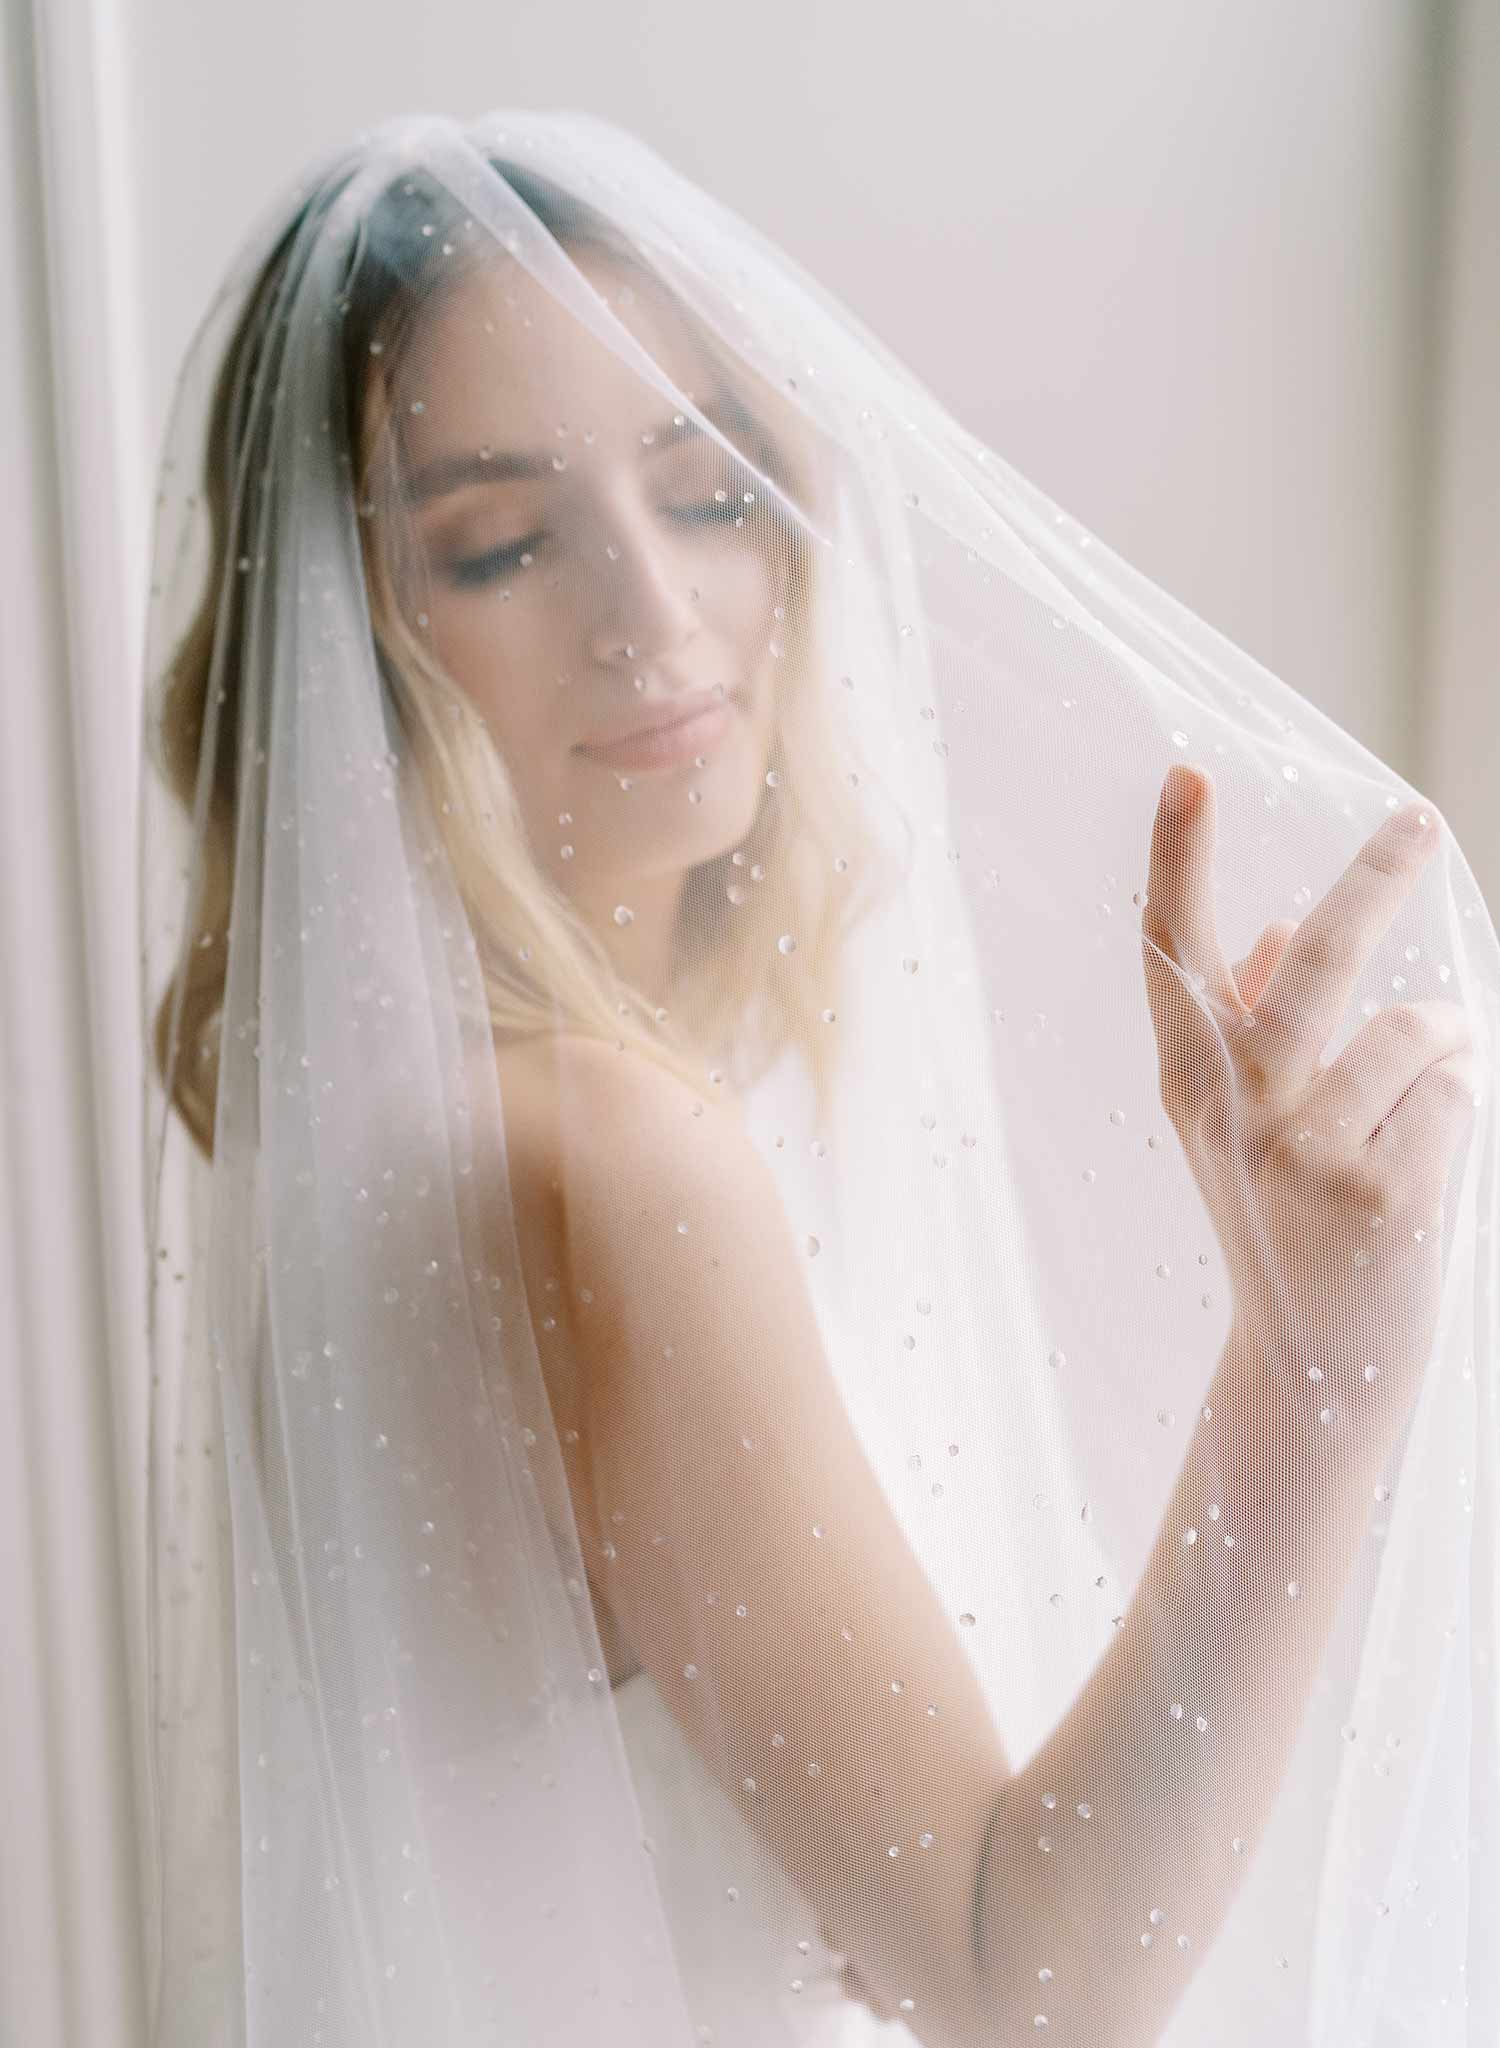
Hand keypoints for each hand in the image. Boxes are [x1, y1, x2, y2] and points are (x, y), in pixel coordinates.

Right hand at [1140, 765, 1478, 1436]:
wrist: (1316, 1360)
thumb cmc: (1285, 1220)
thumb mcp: (1240, 1125)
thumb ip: (1252, 1025)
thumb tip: (1287, 925)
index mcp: (1190, 1079)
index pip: (1173, 951)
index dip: (1180, 858)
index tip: (1189, 773)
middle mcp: (1234, 1107)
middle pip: (1319, 958)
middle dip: (1375, 878)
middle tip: (1417, 820)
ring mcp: (1302, 1149)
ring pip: (1414, 1028)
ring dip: (1442, 1048)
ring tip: (1421, 1099)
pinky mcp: (1376, 1190)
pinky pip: (1453, 1089)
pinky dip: (1457, 1106)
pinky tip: (1423, 1161)